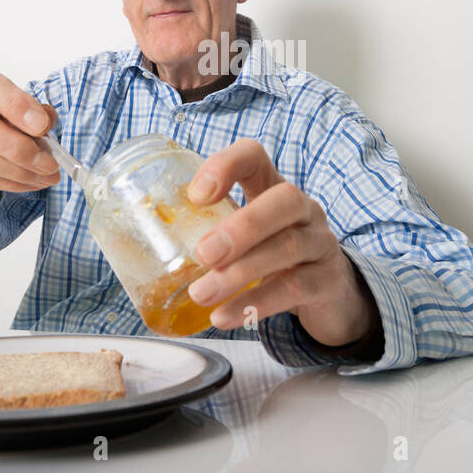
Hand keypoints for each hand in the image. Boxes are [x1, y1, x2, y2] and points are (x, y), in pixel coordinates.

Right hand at [0, 66, 60, 217]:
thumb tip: (45, 121)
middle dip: (18, 147)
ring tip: (43, 176)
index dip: (16, 104)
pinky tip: (26, 184)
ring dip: (15, 170)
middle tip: (48, 162)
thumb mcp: (8, 113)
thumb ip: (28, 113)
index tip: (42, 125)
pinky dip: (4, 183)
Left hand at [184, 138, 380, 347]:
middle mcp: (303, 209)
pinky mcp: (327, 281)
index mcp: (273, 188)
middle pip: (283, 199)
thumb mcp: (246, 237)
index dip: (226, 166)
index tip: (196, 195)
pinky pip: (294, 288)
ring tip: (202, 294)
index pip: (254, 156)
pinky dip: (257, 303)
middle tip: (203, 254)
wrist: (330, 294)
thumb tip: (142, 249)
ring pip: (287, 247)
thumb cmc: (275, 259)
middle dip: (241, 227)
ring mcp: (320, 243)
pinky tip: (227, 316)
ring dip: (239, 273)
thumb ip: (209, 233)